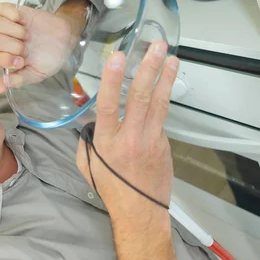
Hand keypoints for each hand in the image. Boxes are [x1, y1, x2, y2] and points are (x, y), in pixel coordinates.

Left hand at [0, 0, 88, 92]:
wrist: (65, 39)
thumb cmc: (50, 58)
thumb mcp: (36, 74)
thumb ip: (18, 80)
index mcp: (5, 58)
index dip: (3, 59)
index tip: (20, 61)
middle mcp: (3, 42)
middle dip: (12, 46)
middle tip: (26, 48)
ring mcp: (8, 26)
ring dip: (14, 31)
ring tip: (27, 35)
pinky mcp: (14, 12)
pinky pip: (2, 8)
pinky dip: (12, 14)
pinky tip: (23, 21)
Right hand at [76, 41, 178, 222]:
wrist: (140, 211)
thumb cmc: (110, 188)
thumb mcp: (87, 164)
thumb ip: (90, 138)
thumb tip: (95, 121)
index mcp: (107, 141)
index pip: (108, 104)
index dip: (111, 79)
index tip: (117, 56)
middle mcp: (130, 137)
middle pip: (140, 97)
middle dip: (148, 68)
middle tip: (156, 47)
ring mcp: (151, 140)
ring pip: (159, 103)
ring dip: (165, 78)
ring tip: (172, 58)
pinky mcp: (164, 144)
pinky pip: (161, 119)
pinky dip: (161, 103)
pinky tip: (163, 89)